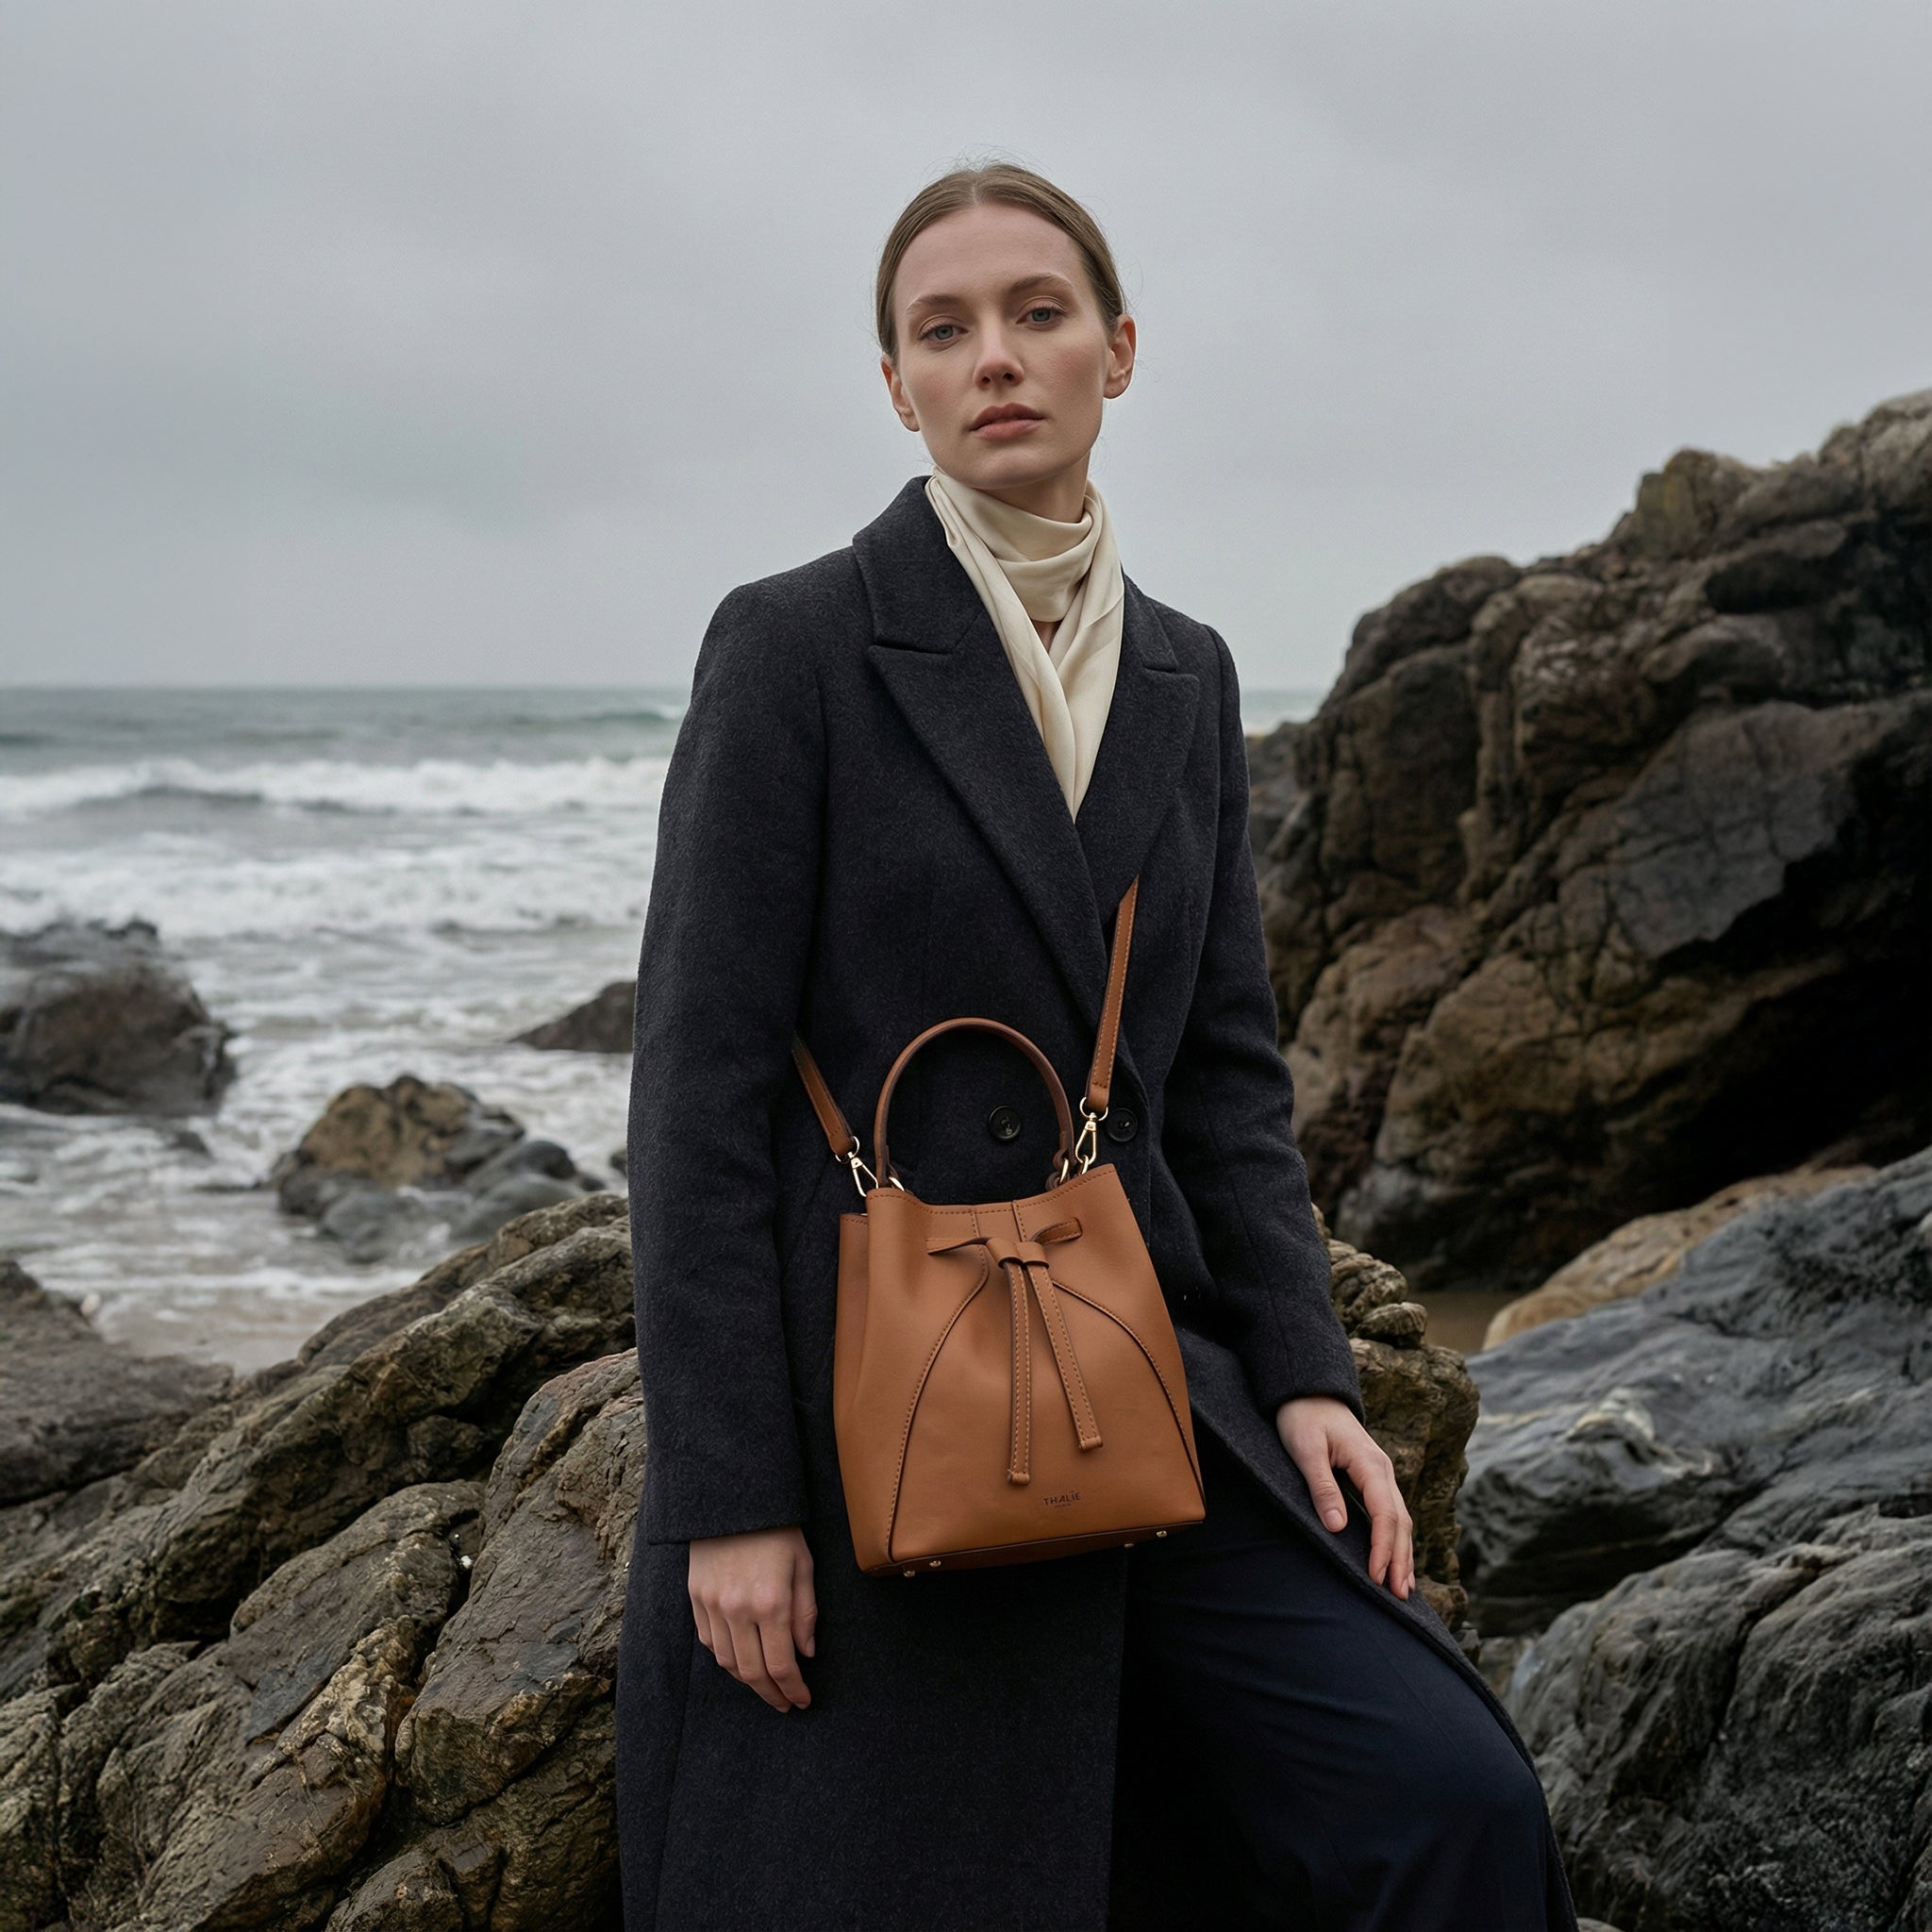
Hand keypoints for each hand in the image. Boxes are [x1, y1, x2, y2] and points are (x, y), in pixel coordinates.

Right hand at [687, 1524, 816, 1710]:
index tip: (802, 1701)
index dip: (793, 1690)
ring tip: (765, 1686)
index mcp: (771, 1602)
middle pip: (752, 1673)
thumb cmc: (777, 1529)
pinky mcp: (696, 1598)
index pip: (782, 1665)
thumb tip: (807, 1653)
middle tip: (785, 1704)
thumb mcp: (804, 1565)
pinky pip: (709, 1642)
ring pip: (728, 1663)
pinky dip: (725, 1658)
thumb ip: (806, 1612)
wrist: (733, 1498)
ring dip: (748, 1681)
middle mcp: (738, 1610)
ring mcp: (713, 1605)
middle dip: (772, 1694)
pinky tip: (740, 1660)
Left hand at [1275, 1395, 1413, 1598]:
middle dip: (1401, 1559)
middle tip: (1398, 1597)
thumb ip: (1322, 1486)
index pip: (1385, 1513)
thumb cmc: (1303, 1417)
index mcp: (1370, 1464)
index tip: (1377, 1576)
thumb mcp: (1306, 1449)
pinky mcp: (1372, 1477)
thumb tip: (1337, 1527)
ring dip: (1403, 1553)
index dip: (1383, 1548)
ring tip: (1403, 1588)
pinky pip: (1391, 1512)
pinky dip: (1396, 1538)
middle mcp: (1382, 1470)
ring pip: (1401, 1519)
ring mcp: (1380, 1473)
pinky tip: (1395, 1559)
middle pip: (1401, 1521)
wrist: (1308, 1390)